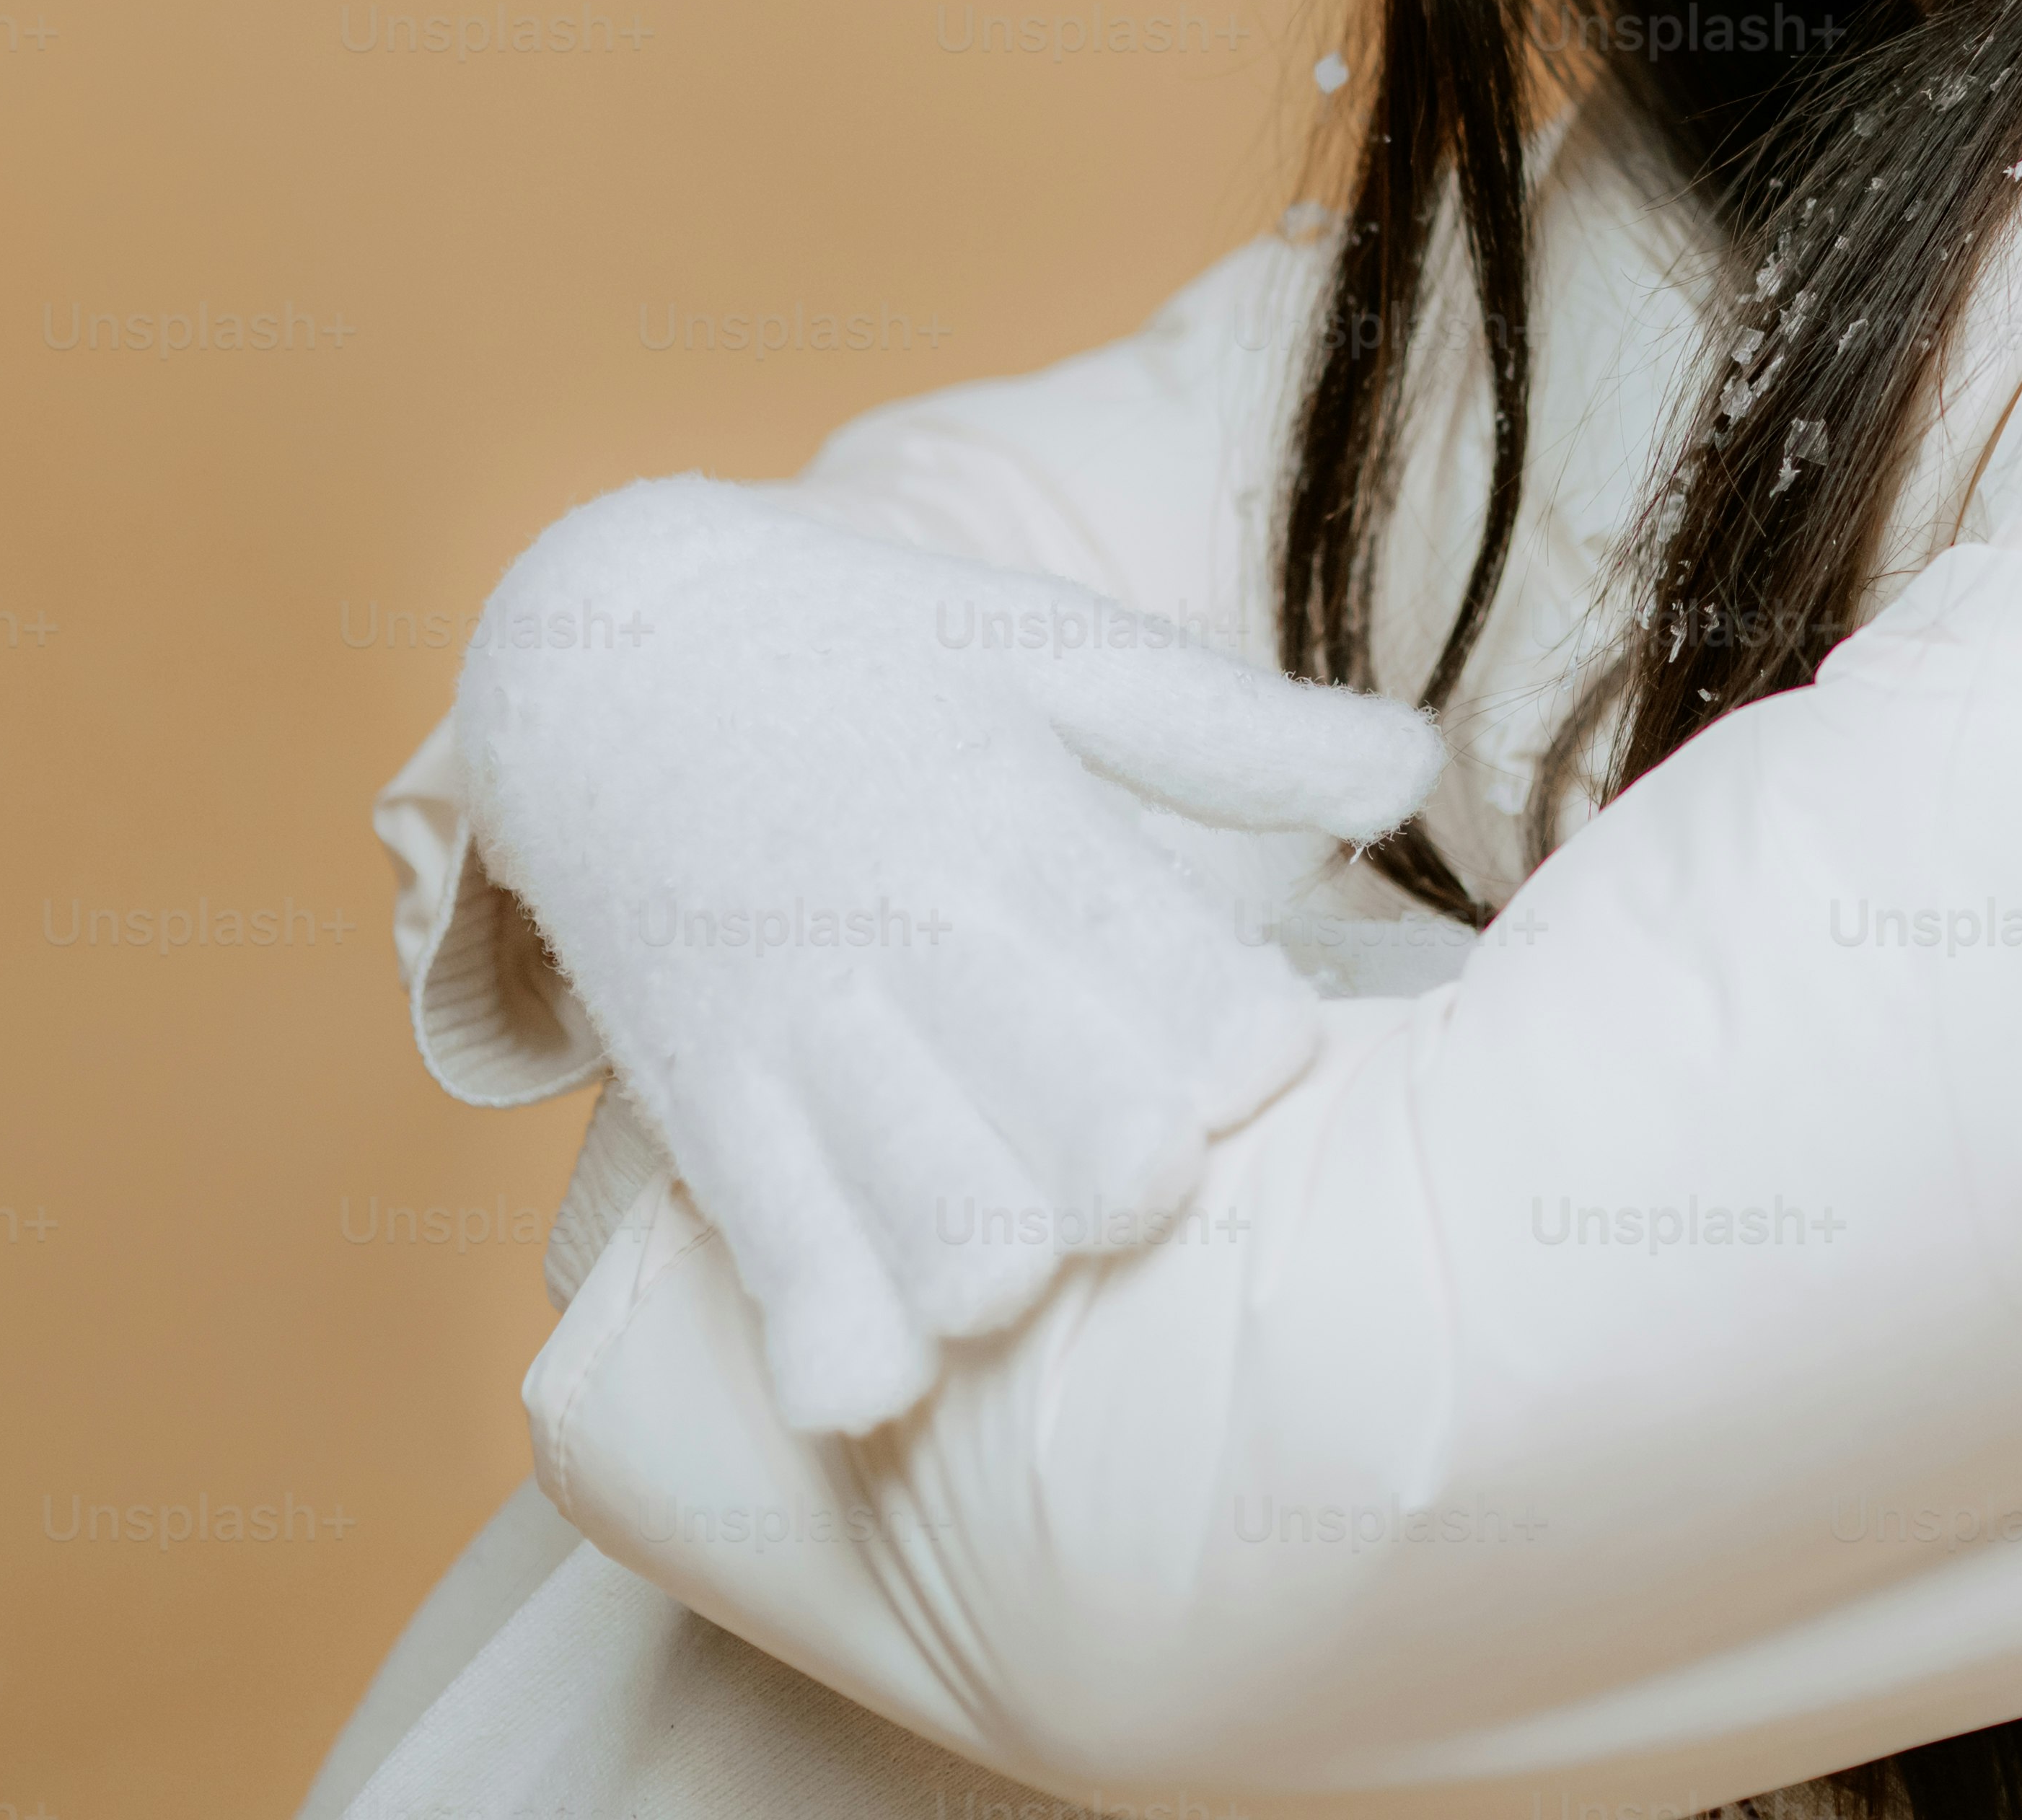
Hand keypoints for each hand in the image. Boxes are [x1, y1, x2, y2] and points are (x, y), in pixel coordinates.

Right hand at [450, 477, 1439, 1431]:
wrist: (604, 658)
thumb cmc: (865, 656)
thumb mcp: (1050, 644)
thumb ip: (1236, 729)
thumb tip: (1417, 764)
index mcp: (1020, 817)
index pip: (1182, 984)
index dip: (1250, 1052)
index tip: (1264, 1056)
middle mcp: (913, 930)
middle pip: (1079, 1129)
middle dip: (1142, 1179)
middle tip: (1153, 1174)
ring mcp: (797, 1026)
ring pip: (935, 1216)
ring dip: (1004, 1270)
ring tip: (1026, 1266)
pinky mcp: (703, 1096)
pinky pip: (774, 1250)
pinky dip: (837, 1335)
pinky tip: (893, 1378)